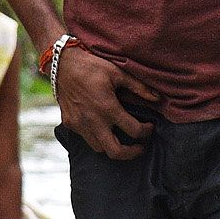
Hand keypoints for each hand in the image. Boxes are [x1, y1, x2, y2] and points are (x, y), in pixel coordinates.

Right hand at [57, 44, 153, 160]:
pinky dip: (96, 138)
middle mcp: (93, 121)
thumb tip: (158, 98)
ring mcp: (79, 124)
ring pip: (99, 148)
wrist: (62, 65)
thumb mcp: (118, 73)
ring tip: (120, 138)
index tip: (149, 128)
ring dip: (112, 146)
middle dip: (131, 153)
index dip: (146, 131)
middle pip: (115, 152)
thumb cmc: (92, 66)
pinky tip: (102, 128)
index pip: (134, 130)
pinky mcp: (69, 124)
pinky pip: (85, 138)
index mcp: (108, 108)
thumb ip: (139, 88)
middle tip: (139, 147)